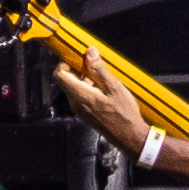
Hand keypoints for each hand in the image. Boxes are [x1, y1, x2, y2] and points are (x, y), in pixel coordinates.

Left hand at [46, 39, 161, 156]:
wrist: (130, 137)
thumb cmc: (124, 114)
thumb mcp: (115, 88)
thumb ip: (100, 70)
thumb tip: (90, 51)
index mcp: (80, 95)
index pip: (59, 75)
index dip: (64, 63)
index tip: (77, 57)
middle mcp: (76, 103)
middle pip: (67, 80)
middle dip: (78, 69)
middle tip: (95, 64)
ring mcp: (79, 109)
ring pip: (75, 87)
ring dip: (86, 78)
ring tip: (104, 77)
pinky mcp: (85, 113)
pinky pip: (81, 95)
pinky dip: (89, 87)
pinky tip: (105, 89)